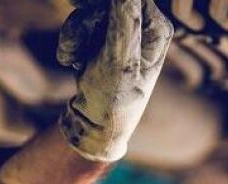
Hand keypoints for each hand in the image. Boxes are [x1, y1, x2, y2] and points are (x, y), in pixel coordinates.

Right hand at [57, 0, 173, 161]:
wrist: (93, 126)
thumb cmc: (113, 102)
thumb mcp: (118, 62)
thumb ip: (124, 22)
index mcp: (157, 30)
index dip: (107, 3)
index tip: (82, 7)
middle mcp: (144, 27)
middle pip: (108, 2)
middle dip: (85, 20)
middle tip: (73, 47)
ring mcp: (122, 31)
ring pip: (90, 11)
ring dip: (74, 33)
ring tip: (70, 59)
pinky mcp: (103, 38)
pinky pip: (80, 23)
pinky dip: (71, 41)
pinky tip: (71, 62)